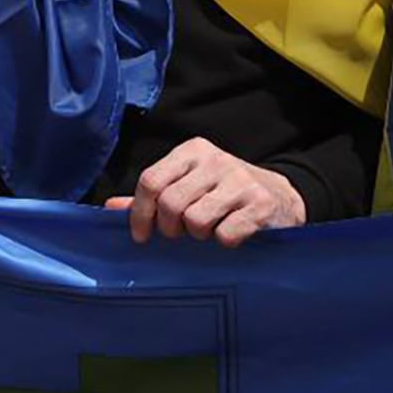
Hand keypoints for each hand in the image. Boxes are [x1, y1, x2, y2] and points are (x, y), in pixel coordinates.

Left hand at [105, 137, 305, 247]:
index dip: (140, 212)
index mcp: (191, 151)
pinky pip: (226, 234)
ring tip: (209, 229)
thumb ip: (152, 196)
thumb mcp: (188, 185)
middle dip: (170, 228)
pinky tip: (232, 233)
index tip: (140, 235)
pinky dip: (224, 241)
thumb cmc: (224, 194)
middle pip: (171, 203)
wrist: (283, 197)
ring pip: (196, 221)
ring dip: (199, 235)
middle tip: (181, 234)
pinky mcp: (262, 203)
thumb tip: (110, 206)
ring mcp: (241, 180)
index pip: (150, 180)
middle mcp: (215, 160)